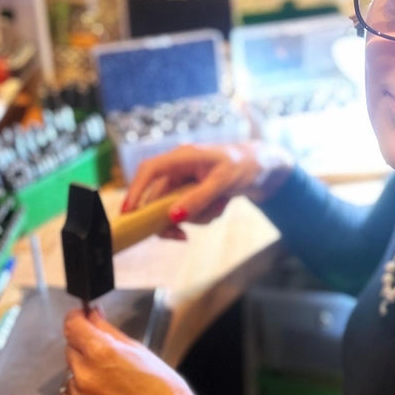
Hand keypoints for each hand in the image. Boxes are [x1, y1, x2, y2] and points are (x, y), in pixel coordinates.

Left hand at [60, 307, 218, 394]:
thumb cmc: (165, 389)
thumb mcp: (141, 351)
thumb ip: (109, 332)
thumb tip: (91, 316)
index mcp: (101, 353)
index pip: (72, 326)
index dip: (77, 319)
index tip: (82, 319)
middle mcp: (85, 374)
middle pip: (71, 349)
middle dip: (85, 348)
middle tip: (109, 358)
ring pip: (71, 375)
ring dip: (84, 373)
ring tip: (112, 384)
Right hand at [122, 141, 292, 240]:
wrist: (266, 168)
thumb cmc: (246, 166)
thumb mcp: (224, 183)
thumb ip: (199, 199)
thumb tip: (174, 216)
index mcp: (183, 156)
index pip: (149, 170)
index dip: (135, 191)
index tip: (129, 214)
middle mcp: (180, 168)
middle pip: (159, 198)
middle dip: (174, 218)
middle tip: (182, 237)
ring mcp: (187, 182)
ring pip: (177, 209)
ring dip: (197, 216)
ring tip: (221, 206)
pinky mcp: (195, 193)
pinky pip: (191, 212)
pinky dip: (206, 215)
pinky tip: (222, 205)